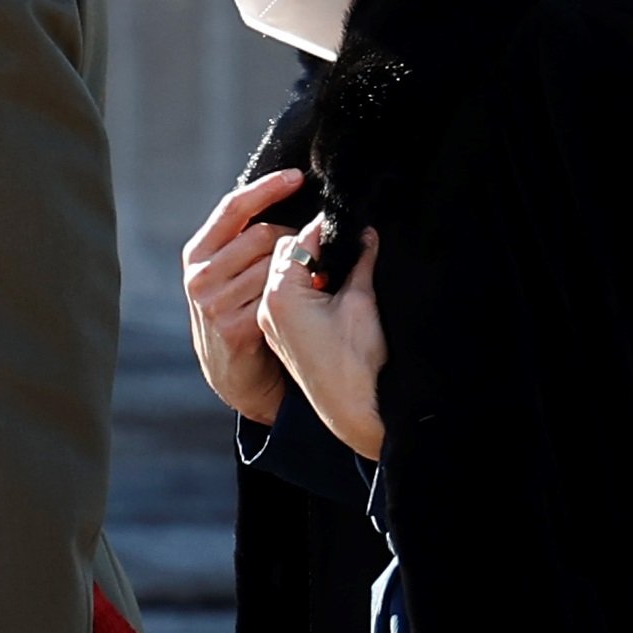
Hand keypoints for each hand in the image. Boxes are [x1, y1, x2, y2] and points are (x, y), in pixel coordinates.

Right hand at [180, 169, 303, 423]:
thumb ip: (240, 240)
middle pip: (262, 235)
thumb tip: (280, 191)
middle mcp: (200, 276)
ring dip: (299, 269)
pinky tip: (306, 298)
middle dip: (293, 238)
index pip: (234, 207)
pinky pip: (278, 295)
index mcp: (197, 253)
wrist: (231, 371)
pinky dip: (299, 294)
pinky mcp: (234, 327)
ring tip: (310, 278)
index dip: (267, 188)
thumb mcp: (226, 271)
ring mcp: (214, 303)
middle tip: (310, 251)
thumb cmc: (237, 310)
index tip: (298, 176)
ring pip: (275, 265)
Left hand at [260, 217, 386, 457]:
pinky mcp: (278, 335)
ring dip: (306, 265)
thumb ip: (361, 261)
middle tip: (343, 244)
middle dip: (312, 245)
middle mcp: (267, 306)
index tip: (348, 223)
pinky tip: (327, 290)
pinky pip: (282, 296)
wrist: (350, 409)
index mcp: (281, 294)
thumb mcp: (361, 301)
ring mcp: (269, 323)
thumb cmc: (356, 361)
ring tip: (336, 269)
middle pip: (282, 253)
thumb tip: (365, 234)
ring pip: (281, 274)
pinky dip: (301, 285)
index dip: (326, 228)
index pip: (299, 241)